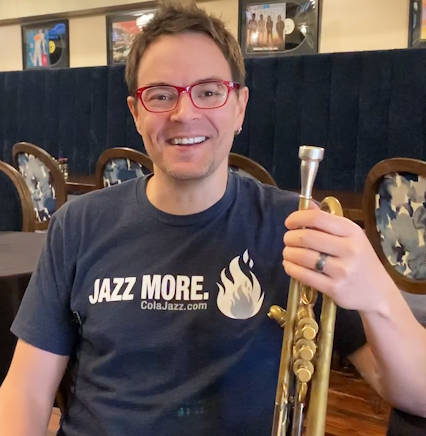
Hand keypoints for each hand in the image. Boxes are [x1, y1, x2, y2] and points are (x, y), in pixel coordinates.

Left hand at [282, 201, 397, 313]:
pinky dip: (291, 268)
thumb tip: (306, 205)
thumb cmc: (361, 259)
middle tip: (287, 240)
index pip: (318, 218)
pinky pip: (304, 275)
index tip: (289, 223)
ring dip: (288, 253)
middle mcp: (349, 249)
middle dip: (290, 237)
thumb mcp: (351, 236)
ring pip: (303, 257)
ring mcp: (342, 270)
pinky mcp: (334, 288)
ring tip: (288, 253)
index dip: (298, 218)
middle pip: (307, 237)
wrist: (379, 292)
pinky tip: (290, 265)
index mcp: (352, 231)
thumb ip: (328, 221)